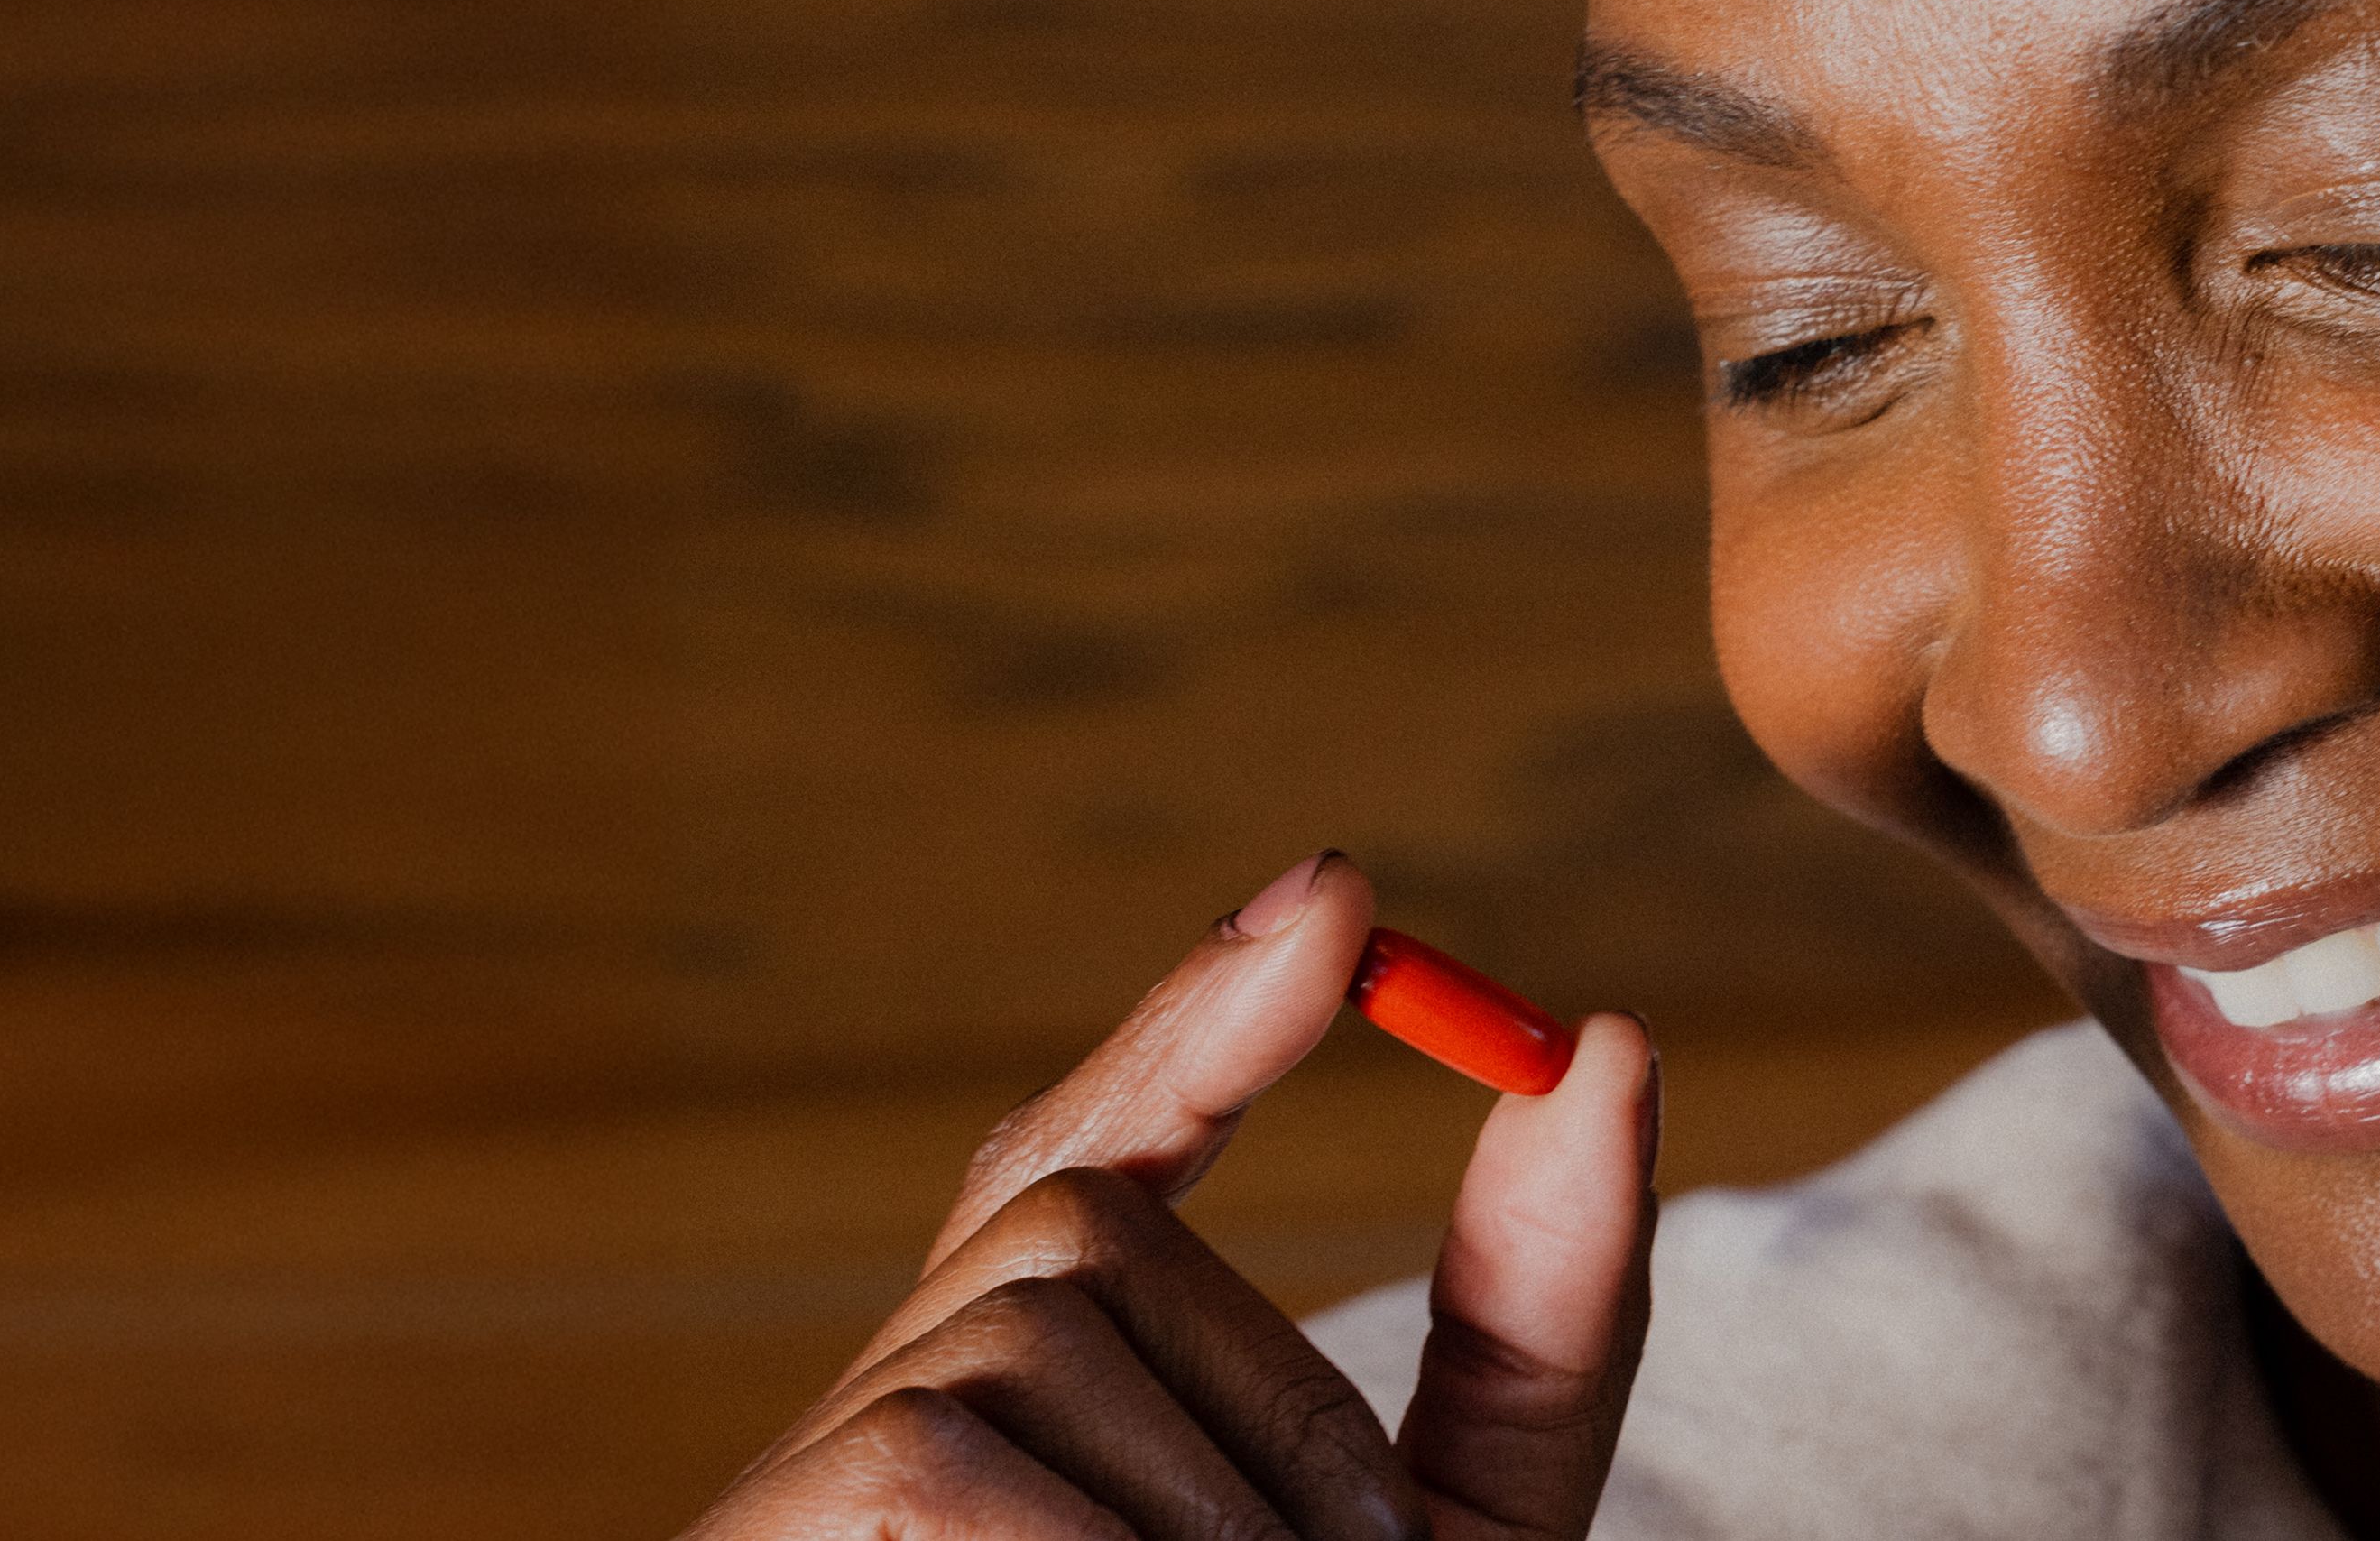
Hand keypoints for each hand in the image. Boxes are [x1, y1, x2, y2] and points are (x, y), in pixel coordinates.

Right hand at [687, 852, 1660, 1539]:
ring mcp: (814, 1479)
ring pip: (1051, 1330)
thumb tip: (1596, 1051)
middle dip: (1287, 1415)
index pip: (1092, 1154)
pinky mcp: (783, 1536)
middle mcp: (914, 1406)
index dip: (1198, 1019)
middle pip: (1100, 1234)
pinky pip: (968, 1465)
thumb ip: (1524, 1352)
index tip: (1345, 901)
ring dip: (1217, 1523)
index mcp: (1062, 1423)